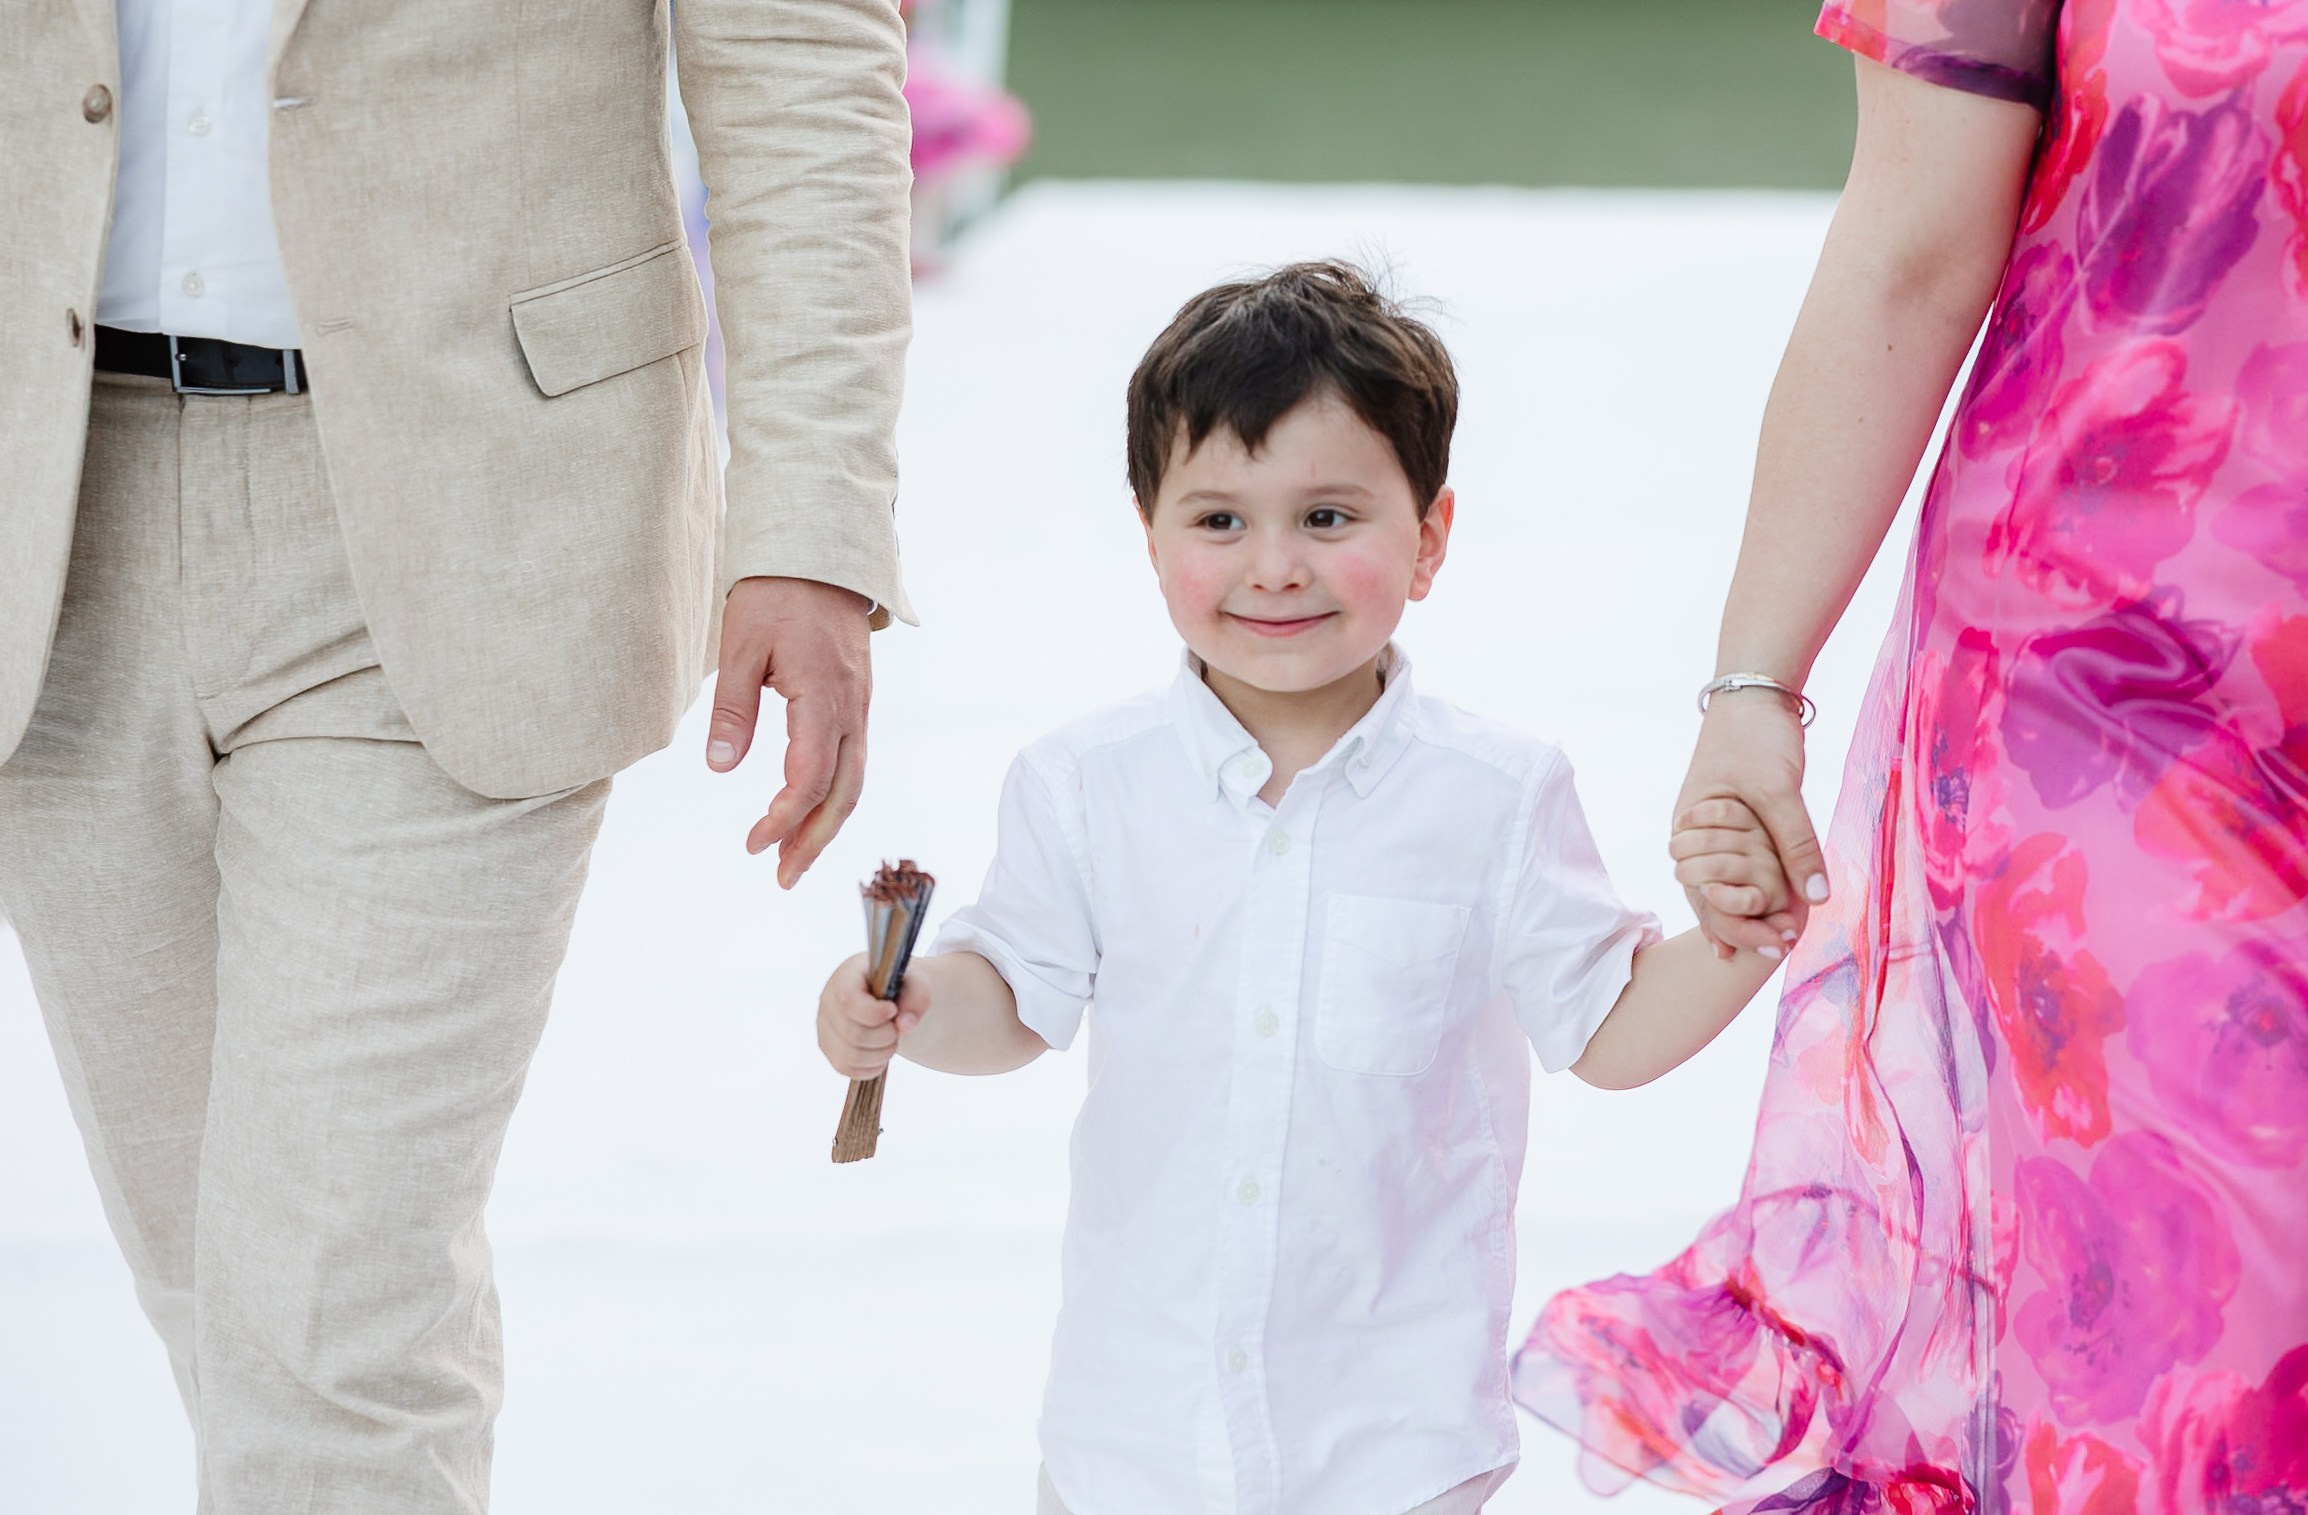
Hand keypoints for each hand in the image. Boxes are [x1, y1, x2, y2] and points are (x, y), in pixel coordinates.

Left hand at [707, 576, 872, 886]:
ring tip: (795, 859)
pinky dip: (834, 796)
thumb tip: (719, 766)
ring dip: (826, 825)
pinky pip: (854, 761)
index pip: (809, 778)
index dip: (783, 818)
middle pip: (843, 793)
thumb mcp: (738, 645)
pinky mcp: (857, 702)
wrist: (821, 554)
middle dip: (814, 842)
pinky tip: (810, 812)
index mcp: (823, 698)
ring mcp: (860, 707)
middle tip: (782, 878)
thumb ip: (731, 707)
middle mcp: (851, 709)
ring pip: (854, 782)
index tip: (753, 843)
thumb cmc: (775, 595)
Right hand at [818, 951, 928, 1079]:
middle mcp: (828, 1002)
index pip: (849, 1001)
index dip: (874, 1013)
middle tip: (897, 1028)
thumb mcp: (916, 984)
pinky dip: (872, 1066)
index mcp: (846, 977)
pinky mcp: (830, 1050)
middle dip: (885, 1036)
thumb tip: (905, 1024)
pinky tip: (882, 1052)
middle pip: (854, 1033)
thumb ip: (917, 998)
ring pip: (851, 1056)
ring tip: (892, 1040)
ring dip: (881, 1054)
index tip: (893, 1010)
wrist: (890, 999)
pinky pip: (848, 1069)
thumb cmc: (899, 987)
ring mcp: (825, 1028)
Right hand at [1673, 691, 1827, 956]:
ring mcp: (1712, 828)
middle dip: (1739, 927)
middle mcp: (1694, 833)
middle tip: (1775, 954)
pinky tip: (1766, 912)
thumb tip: (1815, 898)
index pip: (1704, 891)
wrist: (1753, 695)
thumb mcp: (1779, 791)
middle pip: (1708, 894)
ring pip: (1720, 882)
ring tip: (1770, 947)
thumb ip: (1796, 843)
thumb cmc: (1756, 738)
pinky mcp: (1733, 822)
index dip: (1735, 923)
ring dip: (1744, 913)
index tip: (1772, 945)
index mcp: (1691, 827)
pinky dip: (1751, 890)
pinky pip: (1738, 865)